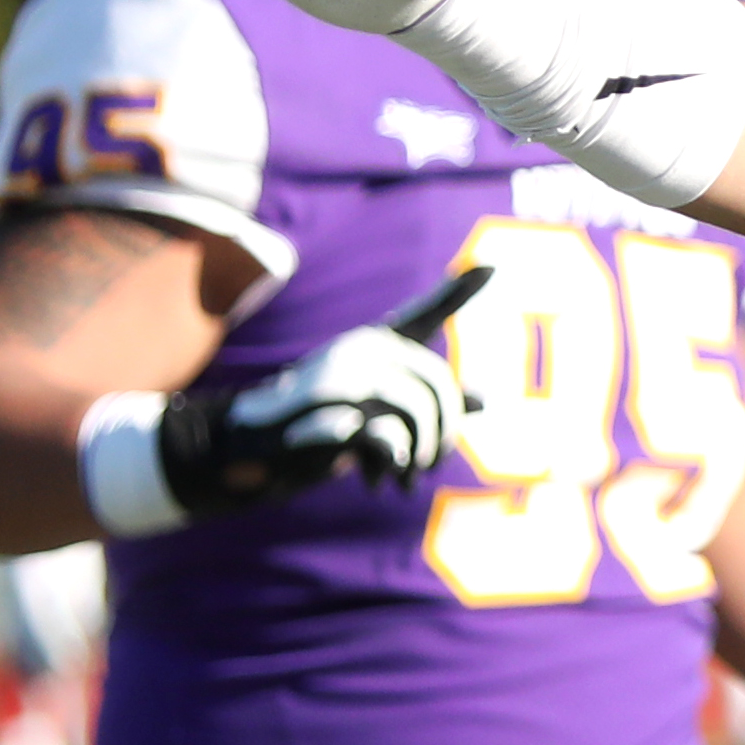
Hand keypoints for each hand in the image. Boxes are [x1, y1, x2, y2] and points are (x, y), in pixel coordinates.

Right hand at [158, 265, 484, 519]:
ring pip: (418, 411)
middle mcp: (362, 349)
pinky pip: (387, 436)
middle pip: (438, 386)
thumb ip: (428, 406)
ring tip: (406, 475)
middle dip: (445, 433)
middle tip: (430, 464)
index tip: (493, 267)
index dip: (459, 292)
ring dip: (422, 454)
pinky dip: (392, 463)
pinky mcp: (327, 407)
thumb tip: (485, 399)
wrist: (251, 449)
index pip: (424, 314)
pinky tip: (381, 477)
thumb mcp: (378, 416)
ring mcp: (343, 373)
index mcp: (376, 346)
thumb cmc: (318, 429)